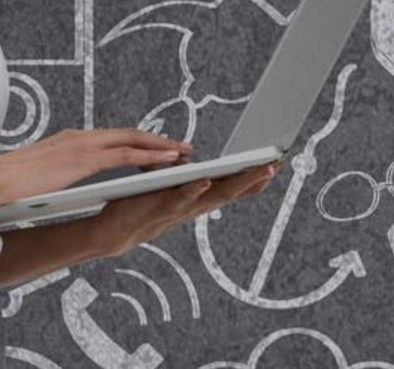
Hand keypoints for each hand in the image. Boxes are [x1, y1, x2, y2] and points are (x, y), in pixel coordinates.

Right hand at [0, 128, 193, 203]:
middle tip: (180, 147)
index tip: (156, 148)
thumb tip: (63, 177)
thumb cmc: (13, 182)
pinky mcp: (84, 158)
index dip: (137, 143)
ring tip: (183, 152)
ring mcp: (83, 145)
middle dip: (157, 141)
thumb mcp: (43, 173)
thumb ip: (59, 170)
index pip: (113, 139)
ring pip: (132, 140)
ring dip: (160, 146)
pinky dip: (150, 155)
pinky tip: (167, 161)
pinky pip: (126, 155)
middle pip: (128, 134)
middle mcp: (80, 137)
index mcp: (71, 140)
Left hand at [87, 160, 282, 258]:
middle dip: (255, 179)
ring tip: (258, 171)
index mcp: (198, 200)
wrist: (115, 232)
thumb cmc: (142, 207)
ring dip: (237, 184)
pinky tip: (205, 178)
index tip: (276, 163)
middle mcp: (194, 206)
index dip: (253, 178)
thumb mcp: (169, 189)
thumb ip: (183, 179)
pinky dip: (194, 189)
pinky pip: (180, 198)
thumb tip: (193, 160)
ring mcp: (180, 208)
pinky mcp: (161, 207)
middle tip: (278, 164)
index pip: (231, 188)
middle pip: (231, 192)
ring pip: (214, 196)